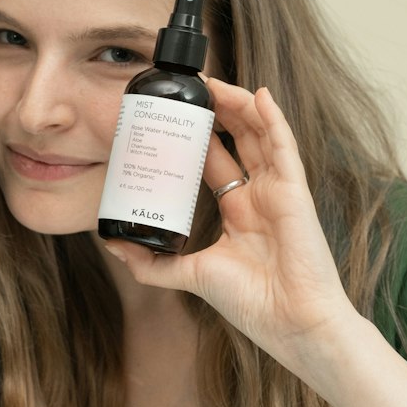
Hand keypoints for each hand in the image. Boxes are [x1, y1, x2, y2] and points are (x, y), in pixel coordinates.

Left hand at [102, 79, 356, 373]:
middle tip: (189, 90)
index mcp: (239, 212)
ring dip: (238, 106)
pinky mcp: (295, 193)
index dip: (197, 137)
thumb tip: (112, 244)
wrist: (290, 323)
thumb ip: (151, 263)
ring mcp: (279, 191)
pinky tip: (259, 95)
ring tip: (212, 84)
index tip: (172, 117)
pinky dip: (272, 119)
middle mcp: (260, 196)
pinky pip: (284, 147)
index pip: (215, 161)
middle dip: (215, 112)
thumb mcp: (190, 275)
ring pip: (258, 135)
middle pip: (237, 140)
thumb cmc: (251, 304)